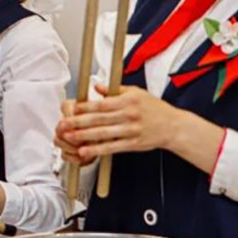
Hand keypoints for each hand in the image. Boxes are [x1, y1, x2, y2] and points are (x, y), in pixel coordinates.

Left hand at [56, 84, 184, 162]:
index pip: (102, 104)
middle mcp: (130, 115)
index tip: (71, 109)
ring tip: (69, 137)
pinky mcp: (134, 144)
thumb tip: (96, 86)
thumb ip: (115, 90)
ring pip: (104, 133)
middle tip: (62, 124)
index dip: (85, 107)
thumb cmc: (155, 109)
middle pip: (100, 119)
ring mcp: (132, 130)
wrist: (175, 127)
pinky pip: (113, 147)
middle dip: (79, 122)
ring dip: (84, 136)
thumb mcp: (137, 93)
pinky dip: (98, 149)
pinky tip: (85, 151)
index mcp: (129, 101)